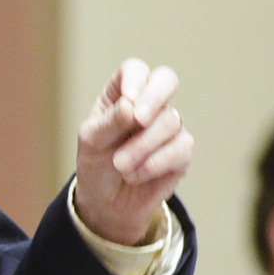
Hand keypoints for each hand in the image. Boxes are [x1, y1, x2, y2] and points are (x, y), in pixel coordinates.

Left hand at [74, 59, 192, 245]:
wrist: (106, 204)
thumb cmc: (96, 165)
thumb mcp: (91, 142)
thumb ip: (109, 122)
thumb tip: (131, 105)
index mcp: (122, 94)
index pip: (135, 70)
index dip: (135, 82)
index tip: (127, 103)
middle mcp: (149, 104)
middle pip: (167, 80)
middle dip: (154, 97)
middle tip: (138, 120)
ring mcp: (168, 126)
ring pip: (170, 121)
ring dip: (142, 146)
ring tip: (120, 166)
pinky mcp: (181, 151)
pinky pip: (180, 148)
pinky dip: (153, 164)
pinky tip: (134, 175)